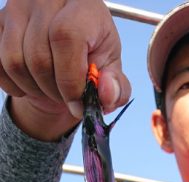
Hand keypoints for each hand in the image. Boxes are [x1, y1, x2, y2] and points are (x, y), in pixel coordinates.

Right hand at [0, 0, 130, 137]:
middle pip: (39, 57)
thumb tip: (106, 94)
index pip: (66, 37)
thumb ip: (116, 86)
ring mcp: (17, 8)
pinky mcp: (0, 22)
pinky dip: (14, 86)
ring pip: (14, 62)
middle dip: (55, 91)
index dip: (71, 79)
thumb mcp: (111, 67)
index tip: (79, 103)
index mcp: (81, 3)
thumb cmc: (91, 51)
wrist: (65, 43)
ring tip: (51, 89)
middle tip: (67, 97)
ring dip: (34, 89)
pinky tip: (32, 84)